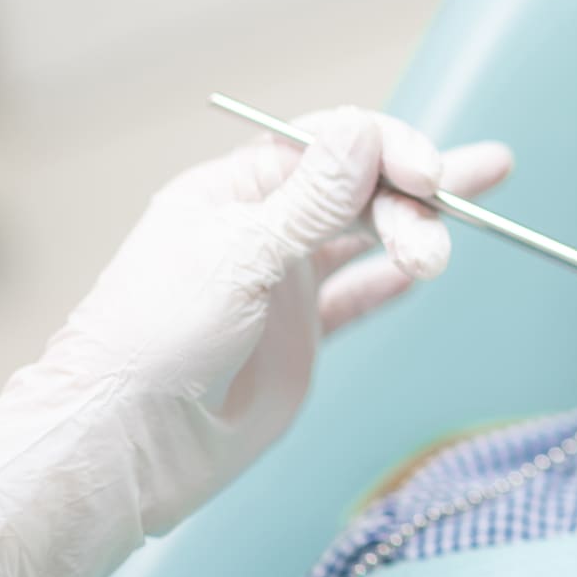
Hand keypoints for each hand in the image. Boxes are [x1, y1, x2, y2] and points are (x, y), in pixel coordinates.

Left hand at [0, 108, 509, 576]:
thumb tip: (364, 131)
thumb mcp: (238, 257)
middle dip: (413, 199)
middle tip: (449, 226)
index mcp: (237, 188)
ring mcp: (284, 281)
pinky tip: (424, 271)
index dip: (386, 151)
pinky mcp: (300, 334)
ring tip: (441, 256)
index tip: (429, 178)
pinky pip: (359, 296)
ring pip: (368, 238)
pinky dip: (392, 282)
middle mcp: (265, 226)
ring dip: (414, 236)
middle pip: (360, 189)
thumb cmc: (156, 340)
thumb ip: (310, 201)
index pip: (330, 145)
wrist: (128, 444)